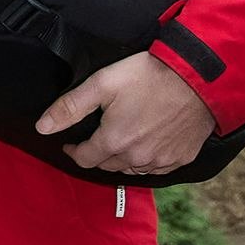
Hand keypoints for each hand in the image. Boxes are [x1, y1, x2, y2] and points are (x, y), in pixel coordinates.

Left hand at [38, 51, 216, 175]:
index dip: (73, 150)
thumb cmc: (152, 75)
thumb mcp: (103, 84)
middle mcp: (137, 158)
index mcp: (115, 141)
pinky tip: (148, 142)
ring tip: (123, 137)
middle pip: (107, 165)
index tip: (71, 142)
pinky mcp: (182, 157)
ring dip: (123, 158)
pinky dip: (148, 159)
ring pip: (132, 168)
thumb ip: (70, 107)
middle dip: (98, 153)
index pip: (84, 159)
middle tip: (99, 135)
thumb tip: (42, 127)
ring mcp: (162, 160)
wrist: (201, 76)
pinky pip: (158, 167)